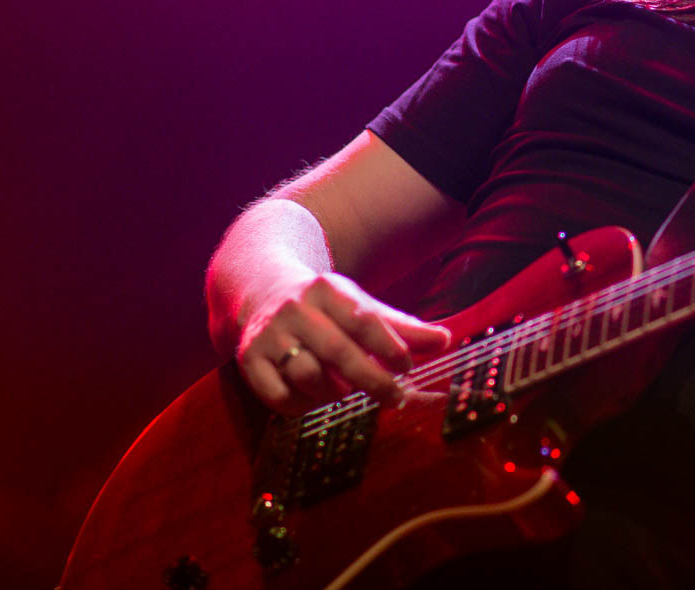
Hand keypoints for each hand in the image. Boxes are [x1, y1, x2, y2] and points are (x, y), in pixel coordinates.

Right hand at [233, 269, 450, 414]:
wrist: (261, 289)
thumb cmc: (324, 306)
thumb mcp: (360, 305)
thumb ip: (402, 327)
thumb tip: (446, 340)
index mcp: (328, 290)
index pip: (364, 319)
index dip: (390, 346)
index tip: (409, 367)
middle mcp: (295, 309)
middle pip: (338, 351)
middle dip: (372, 379)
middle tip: (395, 396)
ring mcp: (269, 335)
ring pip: (307, 375)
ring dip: (334, 392)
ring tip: (346, 391)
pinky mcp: (249, 360)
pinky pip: (278, 396)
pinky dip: (303, 405)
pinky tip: (316, 399)